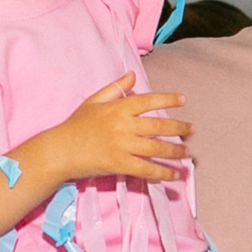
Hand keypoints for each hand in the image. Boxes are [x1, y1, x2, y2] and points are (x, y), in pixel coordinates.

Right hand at [41, 76, 187, 181]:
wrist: (60, 151)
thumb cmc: (76, 125)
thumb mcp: (93, 101)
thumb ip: (115, 88)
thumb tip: (132, 76)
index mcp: (118, 108)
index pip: (148, 101)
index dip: (168, 100)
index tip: (183, 100)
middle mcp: (123, 125)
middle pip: (158, 126)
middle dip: (179, 128)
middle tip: (192, 130)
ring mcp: (122, 145)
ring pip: (156, 148)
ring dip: (175, 152)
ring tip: (186, 153)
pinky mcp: (120, 164)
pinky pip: (147, 169)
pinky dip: (163, 173)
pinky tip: (175, 175)